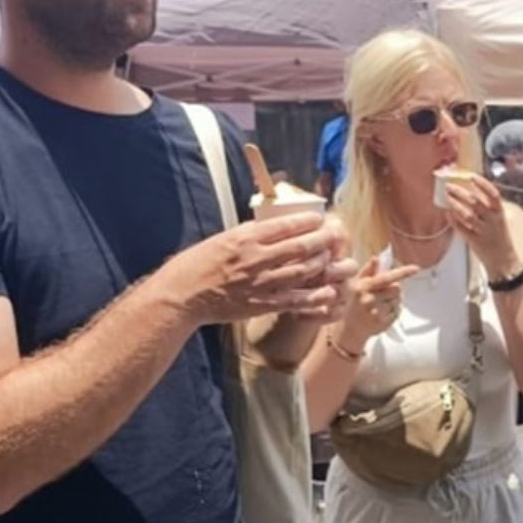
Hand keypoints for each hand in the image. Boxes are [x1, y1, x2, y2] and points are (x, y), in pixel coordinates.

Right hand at [159, 211, 346, 325]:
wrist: (182, 295)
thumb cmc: (196, 264)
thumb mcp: (222, 238)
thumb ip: (249, 234)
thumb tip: (273, 227)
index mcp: (245, 237)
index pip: (285, 225)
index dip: (308, 221)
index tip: (321, 218)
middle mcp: (256, 258)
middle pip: (300, 246)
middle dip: (324, 240)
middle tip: (338, 236)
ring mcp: (260, 283)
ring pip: (303, 272)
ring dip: (326, 266)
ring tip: (340, 262)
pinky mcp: (261, 304)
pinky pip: (294, 300)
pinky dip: (314, 297)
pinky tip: (329, 292)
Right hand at [335, 257, 421, 350]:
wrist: (350, 329)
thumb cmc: (355, 303)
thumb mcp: (357, 284)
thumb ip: (368, 271)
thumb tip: (376, 258)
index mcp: (363, 287)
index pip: (386, 277)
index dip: (402, 272)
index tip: (416, 268)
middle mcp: (369, 299)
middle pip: (397, 288)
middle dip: (395, 289)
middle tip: (386, 293)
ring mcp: (376, 312)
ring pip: (398, 300)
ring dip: (394, 300)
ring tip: (381, 305)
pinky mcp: (382, 323)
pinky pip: (397, 311)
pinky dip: (393, 311)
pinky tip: (382, 313)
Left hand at [444, 176, 520, 276]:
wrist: (504, 262)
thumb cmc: (500, 238)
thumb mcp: (499, 220)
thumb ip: (489, 207)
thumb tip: (473, 191)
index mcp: (500, 214)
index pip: (493, 195)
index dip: (482, 184)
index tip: (471, 176)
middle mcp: (492, 221)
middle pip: (475, 202)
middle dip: (460, 192)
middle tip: (449, 186)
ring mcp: (483, 232)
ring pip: (467, 215)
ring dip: (455, 205)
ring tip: (447, 198)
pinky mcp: (475, 242)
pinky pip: (462, 229)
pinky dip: (454, 220)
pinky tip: (447, 213)